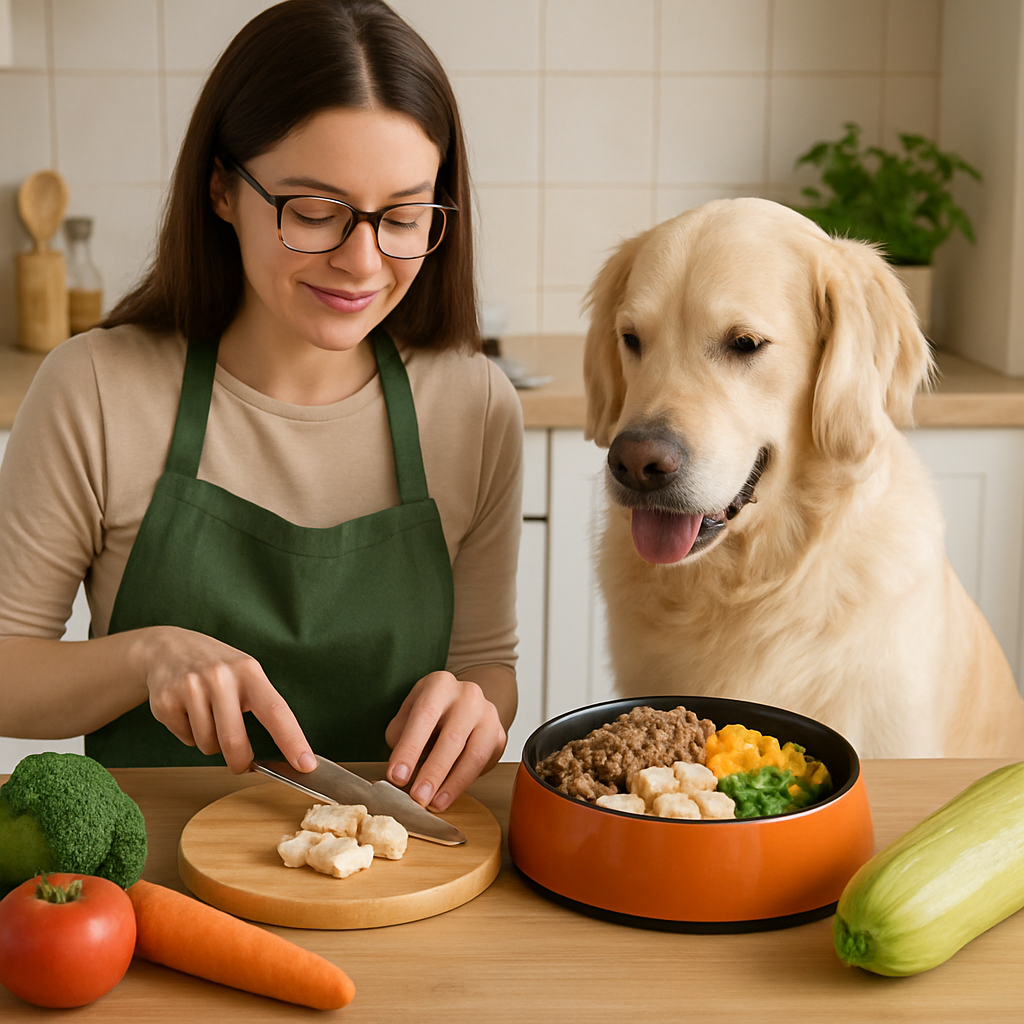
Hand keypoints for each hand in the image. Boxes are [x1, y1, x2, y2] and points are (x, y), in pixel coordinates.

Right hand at [138, 626, 315, 774]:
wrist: (168, 647)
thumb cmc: (217, 667)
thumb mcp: (244, 673)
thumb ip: (260, 705)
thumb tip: (279, 751)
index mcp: (248, 671)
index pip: (275, 710)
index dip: (292, 740)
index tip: (306, 764)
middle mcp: (219, 677)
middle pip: (234, 740)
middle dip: (240, 761)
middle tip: (241, 764)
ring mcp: (190, 687)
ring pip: (208, 745)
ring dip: (211, 744)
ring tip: (208, 717)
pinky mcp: (164, 702)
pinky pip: (186, 740)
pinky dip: (190, 735)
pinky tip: (187, 712)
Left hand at [384, 671, 506, 810]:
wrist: (463, 703)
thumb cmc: (431, 711)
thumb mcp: (409, 713)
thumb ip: (400, 736)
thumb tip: (400, 770)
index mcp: (440, 685)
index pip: (424, 717)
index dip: (409, 749)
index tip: (397, 776)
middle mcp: (468, 695)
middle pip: (452, 738)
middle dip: (433, 772)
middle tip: (417, 796)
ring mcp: (488, 715)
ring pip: (474, 754)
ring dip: (452, 784)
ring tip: (434, 803)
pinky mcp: (499, 735)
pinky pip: (484, 763)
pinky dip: (464, 783)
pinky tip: (448, 795)